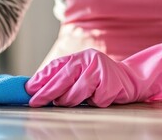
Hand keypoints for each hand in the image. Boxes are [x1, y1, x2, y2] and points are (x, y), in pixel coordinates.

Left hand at [25, 43, 161, 106]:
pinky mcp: (112, 82)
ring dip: (71, 101)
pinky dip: (94, 103)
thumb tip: (35, 87)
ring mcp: (101, 70)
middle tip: (36, 102)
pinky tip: (99, 98)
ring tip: (71, 102)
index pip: (56, 67)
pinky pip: (95, 100)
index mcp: (79, 57)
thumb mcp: (80, 75)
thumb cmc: (99, 80)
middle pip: (64, 78)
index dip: (41, 79)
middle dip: (48, 92)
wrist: (132, 80)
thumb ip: (61, 78)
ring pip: (77, 92)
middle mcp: (89, 59)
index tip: (29, 90)